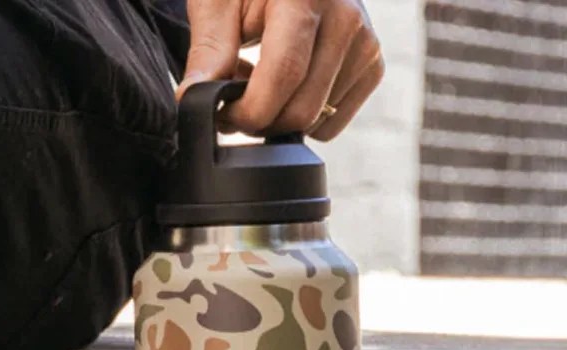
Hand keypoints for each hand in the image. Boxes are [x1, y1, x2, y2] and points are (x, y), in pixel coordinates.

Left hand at [180, 0, 383, 140]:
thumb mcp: (219, 0)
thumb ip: (209, 50)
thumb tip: (193, 99)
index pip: (284, 74)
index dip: (248, 110)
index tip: (222, 114)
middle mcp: (345, 17)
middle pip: (303, 108)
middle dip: (262, 121)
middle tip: (234, 106)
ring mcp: (365, 42)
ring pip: (318, 118)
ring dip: (281, 117)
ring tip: (260, 85)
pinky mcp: (373, 61)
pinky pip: (335, 118)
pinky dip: (307, 115)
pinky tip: (290, 87)